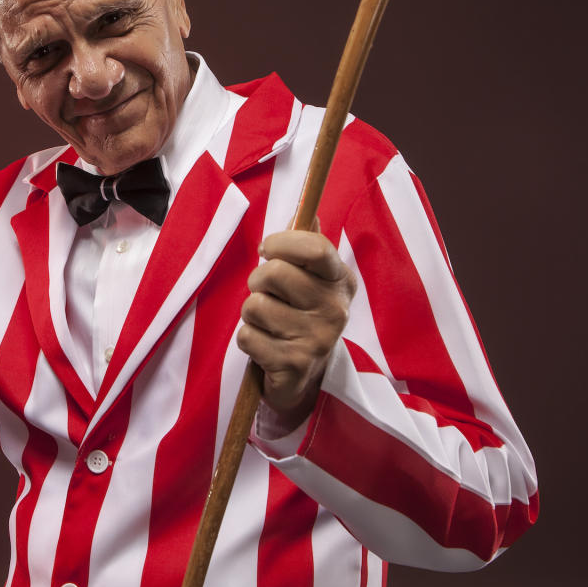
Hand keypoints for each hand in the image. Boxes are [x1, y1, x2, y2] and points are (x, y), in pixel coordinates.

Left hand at [238, 226, 355, 430]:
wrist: (306, 377)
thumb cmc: (301, 316)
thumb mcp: (312, 280)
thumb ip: (306, 244)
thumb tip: (306, 209)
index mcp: (340, 282)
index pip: (315, 247)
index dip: (281, 242)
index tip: (266, 250)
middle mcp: (335, 310)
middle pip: (274, 273)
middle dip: (258, 281)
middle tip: (267, 295)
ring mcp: (317, 339)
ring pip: (255, 305)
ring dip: (251, 314)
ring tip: (268, 324)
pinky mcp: (294, 365)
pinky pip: (247, 336)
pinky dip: (248, 340)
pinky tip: (265, 347)